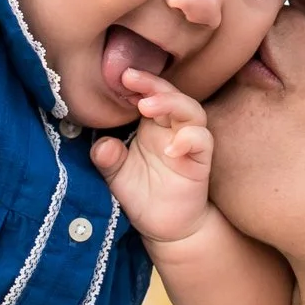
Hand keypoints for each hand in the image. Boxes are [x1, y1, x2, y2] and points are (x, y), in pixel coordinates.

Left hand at [91, 68, 214, 244]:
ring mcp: (188, 144)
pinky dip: (189, 140)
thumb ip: (107, 159)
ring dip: (172, 103)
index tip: (118, 76)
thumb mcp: (115, 176)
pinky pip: (202, 141)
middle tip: (130, 78)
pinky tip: (170, 149)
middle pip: (171, 94)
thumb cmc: (142, 195)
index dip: (137, 83)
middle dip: (152, 83)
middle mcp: (171, 130)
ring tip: (147, 107)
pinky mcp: (200, 162)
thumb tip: (102, 146)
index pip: (149, 94)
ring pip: (192, 111)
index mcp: (150, 126)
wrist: (166, 227)